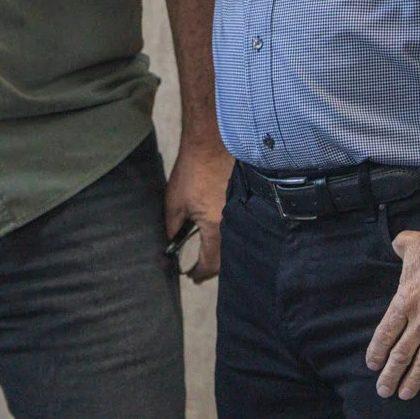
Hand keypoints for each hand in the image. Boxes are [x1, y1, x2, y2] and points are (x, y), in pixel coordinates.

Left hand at [164, 132, 233, 282]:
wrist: (213, 142)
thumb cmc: (192, 169)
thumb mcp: (175, 202)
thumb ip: (173, 228)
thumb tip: (171, 245)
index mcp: (216, 227)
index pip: (210, 264)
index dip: (199, 273)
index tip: (191, 276)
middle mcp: (234, 224)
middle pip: (226, 259)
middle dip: (212, 267)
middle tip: (200, 271)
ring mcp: (244, 213)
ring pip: (236, 244)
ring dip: (223, 253)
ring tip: (208, 257)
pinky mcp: (247, 202)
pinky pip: (242, 227)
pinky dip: (232, 236)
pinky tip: (222, 235)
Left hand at [365, 229, 419, 399]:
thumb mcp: (407, 243)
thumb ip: (397, 248)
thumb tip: (396, 245)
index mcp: (403, 300)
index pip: (385, 334)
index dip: (377, 352)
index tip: (372, 365)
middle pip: (401, 353)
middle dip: (390, 374)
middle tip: (383, 391)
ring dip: (414, 380)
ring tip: (404, 395)